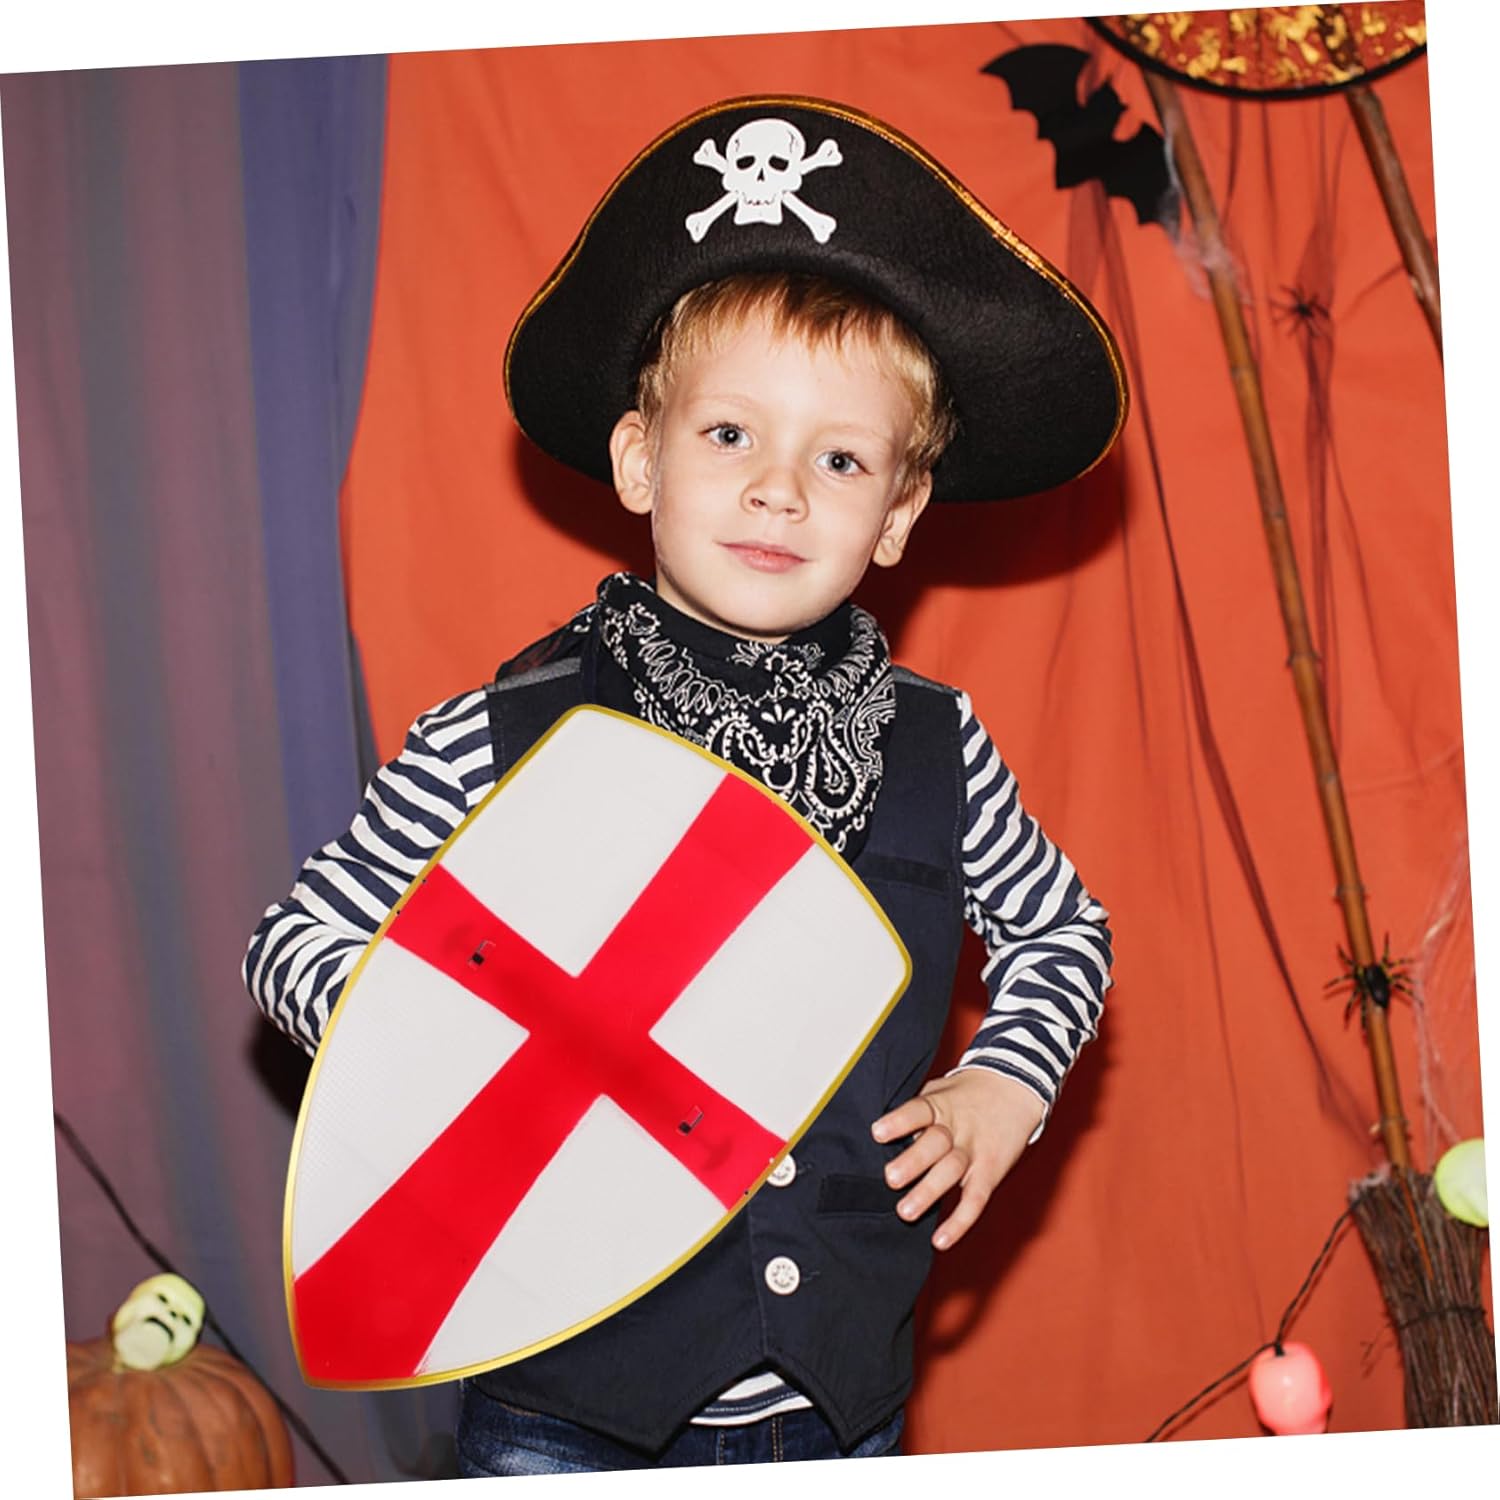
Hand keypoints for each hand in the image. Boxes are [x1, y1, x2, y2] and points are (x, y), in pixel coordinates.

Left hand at [870, 1069, 1045, 1250]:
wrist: (1015, 1088)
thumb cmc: (965, 1094)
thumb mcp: (939, 1091)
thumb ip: (915, 1111)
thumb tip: (878, 1133)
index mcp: (940, 1106)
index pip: (918, 1110)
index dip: (899, 1122)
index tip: (877, 1132)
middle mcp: (957, 1129)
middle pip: (935, 1144)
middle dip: (913, 1162)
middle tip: (890, 1178)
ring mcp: (974, 1152)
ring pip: (952, 1172)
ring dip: (928, 1193)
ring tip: (905, 1212)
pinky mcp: (989, 1174)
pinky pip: (975, 1200)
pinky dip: (959, 1222)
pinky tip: (941, 1241)